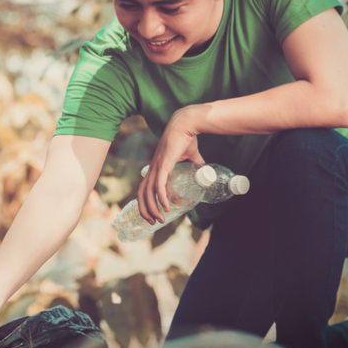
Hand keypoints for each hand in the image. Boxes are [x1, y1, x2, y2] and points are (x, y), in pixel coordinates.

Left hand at [138, 105, 204, 224]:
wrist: (186, 125)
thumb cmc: (186, 138)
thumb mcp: (191, 155)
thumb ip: (196, 164)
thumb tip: (205, 171)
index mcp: (156, 167)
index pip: (146, 188)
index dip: (150, 201)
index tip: (163, 211)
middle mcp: (153, 169)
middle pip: (142, 193)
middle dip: (146, 210)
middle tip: (154, 222)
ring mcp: (156, 167)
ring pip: (149, 193)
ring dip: (153, 208)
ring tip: (160, 220)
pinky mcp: (163, 165)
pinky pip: (159, 185)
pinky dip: (160, 197)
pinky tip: (165, 207)